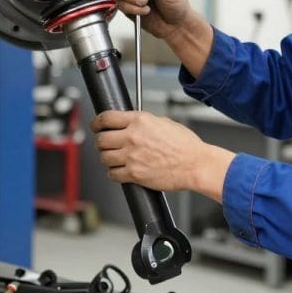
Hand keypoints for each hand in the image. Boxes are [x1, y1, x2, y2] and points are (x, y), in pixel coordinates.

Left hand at [91, 110, 234, 199]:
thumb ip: (144, 122)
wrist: (195, 164)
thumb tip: (131, 124)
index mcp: (139, 121)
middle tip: (105, 144)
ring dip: (107, 158)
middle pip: (101, 139)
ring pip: (104, 157)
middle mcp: (132, 137)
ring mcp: (132, 156)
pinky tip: (120, 171)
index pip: (106, 118)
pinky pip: (113, 174)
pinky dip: (114, 173)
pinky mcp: (134, 174)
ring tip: (113, 158)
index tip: (96, 126)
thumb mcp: (164, 122)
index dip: (97, 122)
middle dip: (101, 142)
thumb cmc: (185, 145)